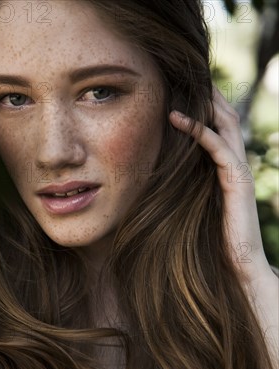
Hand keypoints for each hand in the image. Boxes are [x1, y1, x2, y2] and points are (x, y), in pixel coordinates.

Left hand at [169, 86, 272, 287]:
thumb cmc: (213, 240)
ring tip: (183, 86)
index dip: (203, 107)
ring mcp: (239, 172)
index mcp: (227, 168)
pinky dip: (201, 132)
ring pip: (225, 126)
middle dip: (208, 95)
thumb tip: (158, 176)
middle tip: (185, 76)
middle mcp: (235, 164)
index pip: (218, 127)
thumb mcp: (195, 206)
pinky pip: (220, 149)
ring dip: (204, 105)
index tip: (180, 90)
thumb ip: (186, 186)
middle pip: (225, 118)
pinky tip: (181, 120)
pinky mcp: (237, 182)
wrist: (238, 264)